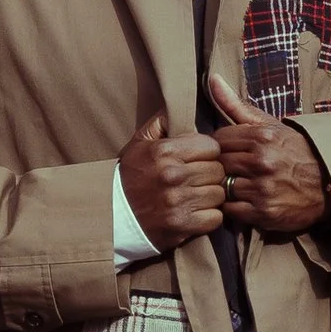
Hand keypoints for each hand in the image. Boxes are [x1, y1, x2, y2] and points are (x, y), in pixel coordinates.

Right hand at [117, 112, 225, 248]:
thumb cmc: (129, 178)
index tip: (199, 160)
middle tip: (198, 179)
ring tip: (197, 196)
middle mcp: (173, 175)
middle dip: (210, 174)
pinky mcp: (182, 225)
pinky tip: (196, 212)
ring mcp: (178, 201)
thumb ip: (160, 124)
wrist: (111, 216)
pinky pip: (215, 217)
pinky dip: (209, 217)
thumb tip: (179, 106)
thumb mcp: (138, 144)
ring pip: (218, 193)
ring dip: (211, 196)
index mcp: (165, 151)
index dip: (208, 153)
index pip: (211, 146)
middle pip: (218, 170)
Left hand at [207, 70, 330, 235]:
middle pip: (218, 165)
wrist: (330, 186)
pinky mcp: (265, 213)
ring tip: (239, 186)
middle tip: (233, 171)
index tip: (230, 153)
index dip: (221, 148)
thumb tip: (212, 78)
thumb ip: (236, 105)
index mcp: (262, 137)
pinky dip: (235, 208)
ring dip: (227, 188)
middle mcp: (262, 162)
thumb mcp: (271, 125)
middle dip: (222, 168)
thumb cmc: (296, 153)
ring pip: (223, 188)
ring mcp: (263, 189)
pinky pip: (232, 211)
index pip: (217, 141)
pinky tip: (245, 202)